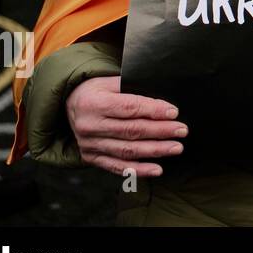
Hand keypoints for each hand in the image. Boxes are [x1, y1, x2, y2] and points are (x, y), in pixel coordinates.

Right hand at [65, 76, 186, 177]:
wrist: (70, 106)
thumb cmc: (97, 91)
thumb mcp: (109, 81)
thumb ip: (132, 87)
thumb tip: (161, 98)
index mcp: (94, 103)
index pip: (128, 108)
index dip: (153, 110)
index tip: (174, 112)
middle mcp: (90, 126)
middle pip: (131, 130)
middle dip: (160, 131)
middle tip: (182, 131)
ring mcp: (90, 144)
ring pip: (127, 150)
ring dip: (154, 151)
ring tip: (176, 148)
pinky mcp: (91, 157)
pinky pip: (117, 166)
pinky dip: (138, 170)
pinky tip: (157, 169)